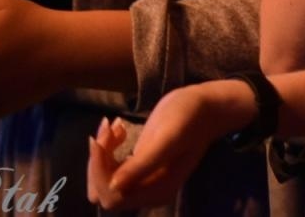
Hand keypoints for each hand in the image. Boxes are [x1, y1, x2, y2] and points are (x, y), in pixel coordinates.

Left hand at [87, 81, 253, 209]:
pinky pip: (111, 170)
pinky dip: (107, 151)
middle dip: (99, 162)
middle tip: (109, 128)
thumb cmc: (189, 118)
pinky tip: (119, 129)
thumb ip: (144, 164)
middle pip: (103, 191)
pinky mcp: (139, 170)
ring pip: (103, 181)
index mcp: (157, 191)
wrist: (205, 106)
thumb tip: (114, 187)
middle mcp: (148, 193)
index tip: (101, 139)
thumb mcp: (168, 138)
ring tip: (113, 126)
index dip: (100, 172)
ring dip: (101, 155)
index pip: (112, 197)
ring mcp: (143, 182)